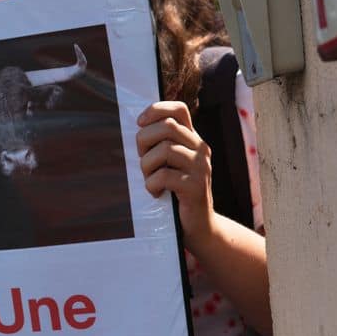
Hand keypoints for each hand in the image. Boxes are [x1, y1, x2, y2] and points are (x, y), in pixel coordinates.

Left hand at [136, 101, 214, 250]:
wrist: (199, 225)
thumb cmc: (176, 192)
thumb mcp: (168, 164)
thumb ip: (159, 145)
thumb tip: (135, 129)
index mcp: (192, 139)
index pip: (178, 110)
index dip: (156, 109)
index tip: (139, 123)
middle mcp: (200, 148)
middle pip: (167, 126)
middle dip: (145, 141)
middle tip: (143, 160)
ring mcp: (200, 167)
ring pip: (165, 150)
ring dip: (147, 166)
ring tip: (149, 179)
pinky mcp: (196, 186)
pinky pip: (164, 176)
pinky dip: (152, 185)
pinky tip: (156, 192)